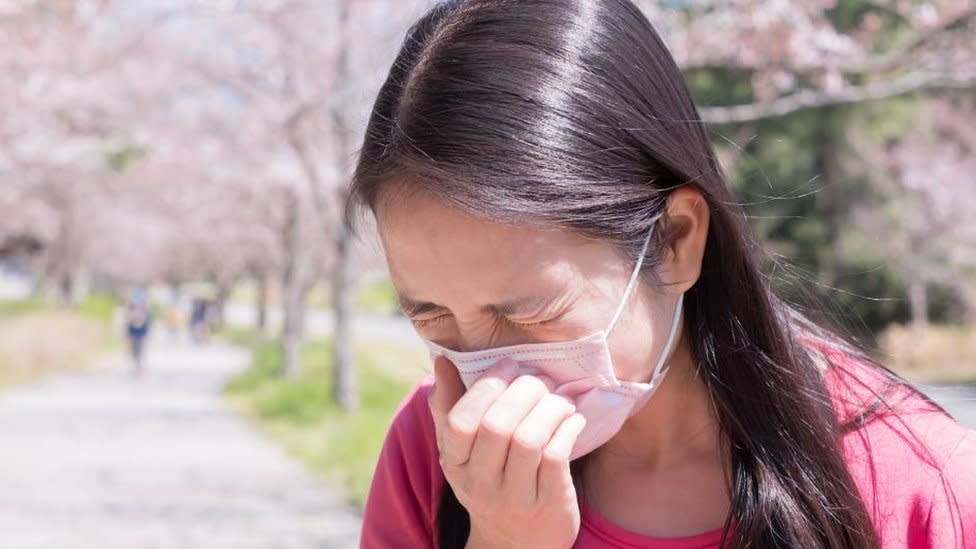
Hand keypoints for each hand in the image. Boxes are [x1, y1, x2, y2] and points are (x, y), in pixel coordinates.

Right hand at [427, 356, 585, 548]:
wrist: (515, 544)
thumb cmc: (489, 481)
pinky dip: (568, 428)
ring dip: (550, 408)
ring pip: (530, 439)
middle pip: (498, 426)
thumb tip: (442, 360)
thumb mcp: (462, 451)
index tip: (509, 365)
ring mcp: (516, 498)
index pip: (460, 422)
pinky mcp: (550, 505)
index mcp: (456, 464)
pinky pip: (557, 456)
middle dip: (524, 390)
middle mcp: (481, 484)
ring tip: (559, 399)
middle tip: (540, 378)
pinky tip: (572, 419)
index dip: (487, 386)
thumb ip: (450, 406)